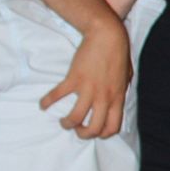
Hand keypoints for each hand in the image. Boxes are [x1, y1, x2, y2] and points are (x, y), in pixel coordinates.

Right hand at [42, 17, 130, 137]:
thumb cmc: (119, 54)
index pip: (112, 127)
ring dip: (67, 124)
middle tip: (77, 129)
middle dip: (84, 134)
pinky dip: (47, 102)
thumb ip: (122, 90)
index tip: (95, 131)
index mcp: (117, 98)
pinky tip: (43, 105)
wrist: (107, 36)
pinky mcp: (74, 78)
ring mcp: (89, 89)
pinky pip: (57, 95)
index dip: (103, 134)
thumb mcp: (126, 76)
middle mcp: (104, 97)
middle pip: (94, 128)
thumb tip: (120, 98)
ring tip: (63, 122)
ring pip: (76, 117)